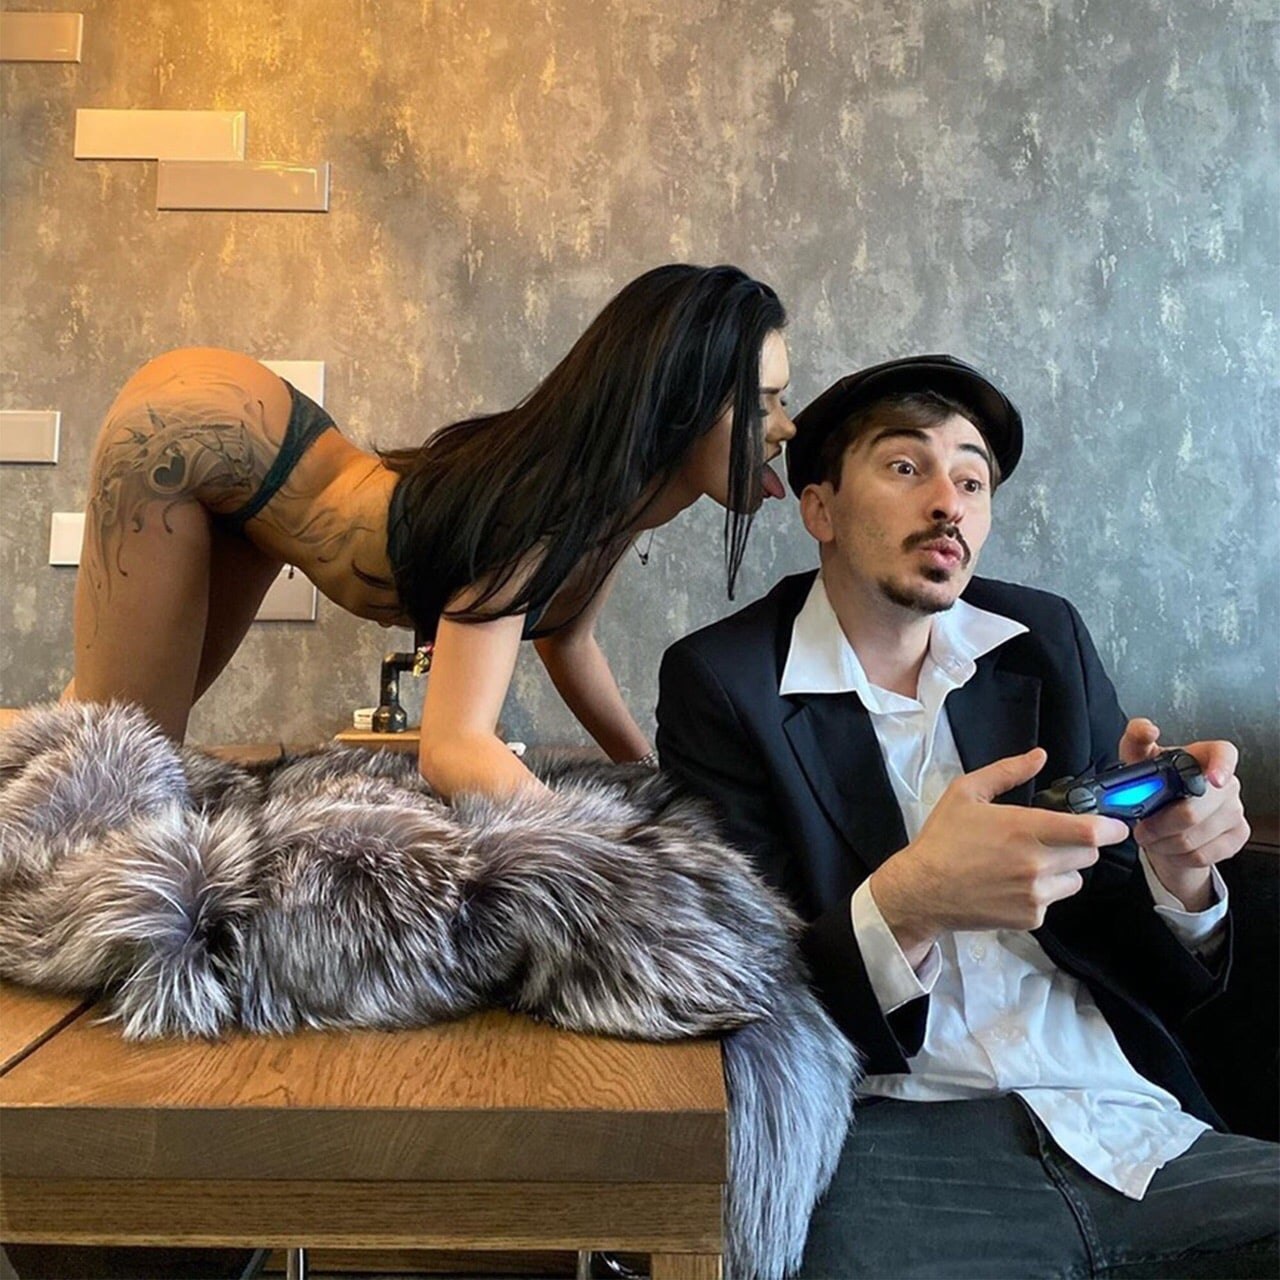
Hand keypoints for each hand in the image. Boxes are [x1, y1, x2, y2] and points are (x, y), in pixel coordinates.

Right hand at [869, 748, 1130, 964]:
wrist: (922, 890)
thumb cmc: (943, 838)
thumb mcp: (966, 792)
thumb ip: (1007, 772)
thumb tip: (1039, 756)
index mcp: (1024, 829)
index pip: (1090, 832)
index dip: (1111, 827)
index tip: (1114, 824)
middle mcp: (1036, 864)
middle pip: (1089, 855)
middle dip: (1080, 844)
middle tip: (1055, 838)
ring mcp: (1036, 895)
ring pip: (1075, 879)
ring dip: (1064, 869)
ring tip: (1031, 863)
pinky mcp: (1031, 919)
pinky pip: (1053, 901)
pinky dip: (1043, 892)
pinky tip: (1014, 884)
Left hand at [1118, 718, 1249, 910]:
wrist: (1162, 822)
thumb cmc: (1154, 784)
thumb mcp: (1138, 759)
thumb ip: (1137, 739)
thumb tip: (1148, 729)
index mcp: (1204, 758)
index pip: (1225, 754)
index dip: (1222, 766)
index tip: (1213, 780)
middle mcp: (1226, 783)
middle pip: (1196, 809)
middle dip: (1160, 823)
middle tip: (1141, 827)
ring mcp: (1234, 811)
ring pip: (1195, 837)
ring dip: (1163, 843)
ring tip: (1150, 836)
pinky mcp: (1236, 836)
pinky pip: (1202, 854)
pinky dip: (1177, 856)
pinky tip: (1168, 847)